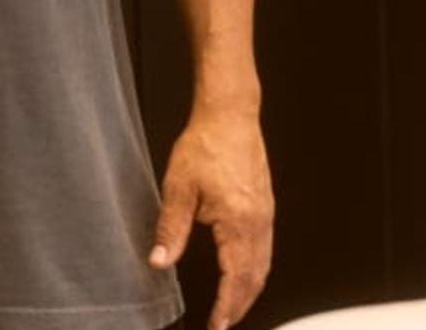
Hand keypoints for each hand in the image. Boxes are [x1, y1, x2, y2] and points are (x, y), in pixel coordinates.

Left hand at [150, 108, 273, 329]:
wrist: (230, 116)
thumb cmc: (205, 145)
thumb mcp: (178, 188)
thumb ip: (170, 229)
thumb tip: (160, 261)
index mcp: (239, 222)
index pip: (236, 278)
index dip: (226, 306)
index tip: (216, 324)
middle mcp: (259, 223)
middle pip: (255, 278)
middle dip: (239, 305)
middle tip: (223, 323)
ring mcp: (266, 215)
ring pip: (263, 265)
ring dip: (248, 290)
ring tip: (232, 307)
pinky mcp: (265, 207)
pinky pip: (265, 249)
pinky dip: (254, 270)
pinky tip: (242, 273)